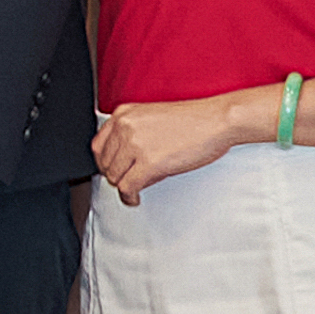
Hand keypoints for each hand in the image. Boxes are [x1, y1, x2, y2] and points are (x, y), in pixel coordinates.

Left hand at [89, 94, 247, 207]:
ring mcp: (136, 145)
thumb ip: (132, 132)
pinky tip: (135, 199)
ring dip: (124, 187)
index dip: (105, 163)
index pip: (98, 146)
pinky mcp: (150, 163)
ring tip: (135, 188)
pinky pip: (128, 188)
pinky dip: (129, 197)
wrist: (216, 120)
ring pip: (115, 177)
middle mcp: (125, 127)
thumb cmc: (192, 120)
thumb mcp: (151, 117)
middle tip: (128, 181)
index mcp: (123, 114)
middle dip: (116, 176)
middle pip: (105, 164)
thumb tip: (121, 160)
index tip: (113, 171)